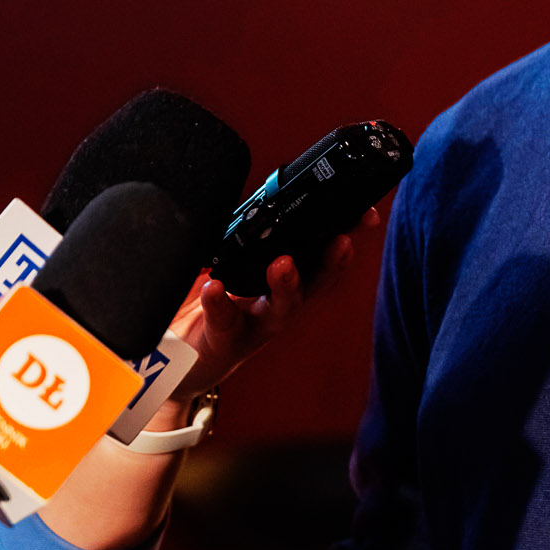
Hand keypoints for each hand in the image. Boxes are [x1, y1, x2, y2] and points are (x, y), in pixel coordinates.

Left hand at [173, 208, 379, 396]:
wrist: (185, 359)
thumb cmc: (216, 304)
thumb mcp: (237, 263)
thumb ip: (253, 236)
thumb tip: (268, 190)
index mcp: (289, 278)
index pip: (324, 252)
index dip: (348, 232)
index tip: (365, 213)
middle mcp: (281, 302)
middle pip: (316, 281)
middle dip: (332, 261)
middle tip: (340, 241)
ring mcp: (256, 324)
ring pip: (282, 307)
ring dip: (287, 285)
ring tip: (283, 264)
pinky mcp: (224, 341)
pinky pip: (223, 321)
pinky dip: (219, 304)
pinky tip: (214, 287)